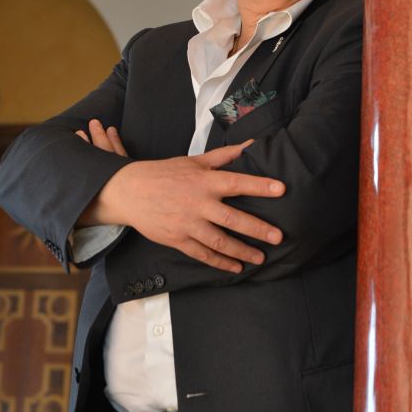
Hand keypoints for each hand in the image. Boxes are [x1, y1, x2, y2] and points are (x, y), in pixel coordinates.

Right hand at [76, 121, 283, 272]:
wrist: (129, 191)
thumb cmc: (165, 173)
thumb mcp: (194, 161)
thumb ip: (225, 156)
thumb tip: (251, 145)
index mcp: (203, 181)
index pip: (236, 182)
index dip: (259, 185)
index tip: (281, 189)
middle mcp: (197, 203)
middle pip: (232, 218)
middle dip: (257, 228)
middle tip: (278, 237)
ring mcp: (187, 224)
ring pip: (219, 241)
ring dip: (241, 251)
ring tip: (261, 258)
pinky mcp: (177, 239)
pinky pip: (202, 254)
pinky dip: (220, 262)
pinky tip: (235, 267)